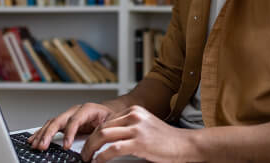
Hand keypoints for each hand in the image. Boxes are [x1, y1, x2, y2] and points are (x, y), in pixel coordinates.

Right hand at [27, 102, 115, 150]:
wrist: (113, 110)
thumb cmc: (111, 116)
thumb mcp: (110, 124)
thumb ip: (100, 133)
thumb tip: (92, 147)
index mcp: (87, 109)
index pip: (75, 120)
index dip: (69, 133)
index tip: (66, 146)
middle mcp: (75, 111)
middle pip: (58, 120)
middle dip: (48, 134)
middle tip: (42, 146)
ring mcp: (69, 115)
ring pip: (52, 123)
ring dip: (42, 134)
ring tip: (35, 144)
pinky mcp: (65, 121)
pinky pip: (51, 126)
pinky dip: (42, 133)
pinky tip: (35, 139)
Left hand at [80, 105, 194, 162]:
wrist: (185, 144)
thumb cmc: (167, 140)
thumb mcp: (146, 127)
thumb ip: (129, 129)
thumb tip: (110, 140)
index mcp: (134, 111)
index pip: (106, 121)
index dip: (95, 134)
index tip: (89, 144)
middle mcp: (134, 115)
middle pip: (102, 127)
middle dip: (89, 141)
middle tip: (84, 153)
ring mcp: (136, 128)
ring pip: (103, 135)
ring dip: (91, 148)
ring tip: (87, 158)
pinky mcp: (139, 142)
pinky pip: (113, 149)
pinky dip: (102, 157)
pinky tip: (98, 162)